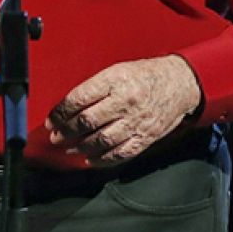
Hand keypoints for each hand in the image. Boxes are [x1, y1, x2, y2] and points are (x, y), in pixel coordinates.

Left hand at [45, 55, 201, 166]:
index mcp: (114, 81)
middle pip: (87, 122)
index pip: (79, 99)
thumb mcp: (116, 71)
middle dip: (66, 132)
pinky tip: (90, 159)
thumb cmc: (144, 75)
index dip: (60, 113)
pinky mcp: (146, 137)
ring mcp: (136, 122)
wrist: (180, 84)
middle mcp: (125, 102)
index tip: (52, 120)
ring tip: (69, 148)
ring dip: (81, 147)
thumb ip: (94, 88)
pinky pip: (121, 153)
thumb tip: (68, 107)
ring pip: (102, 141)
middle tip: (56, 136)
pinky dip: (103, 160)